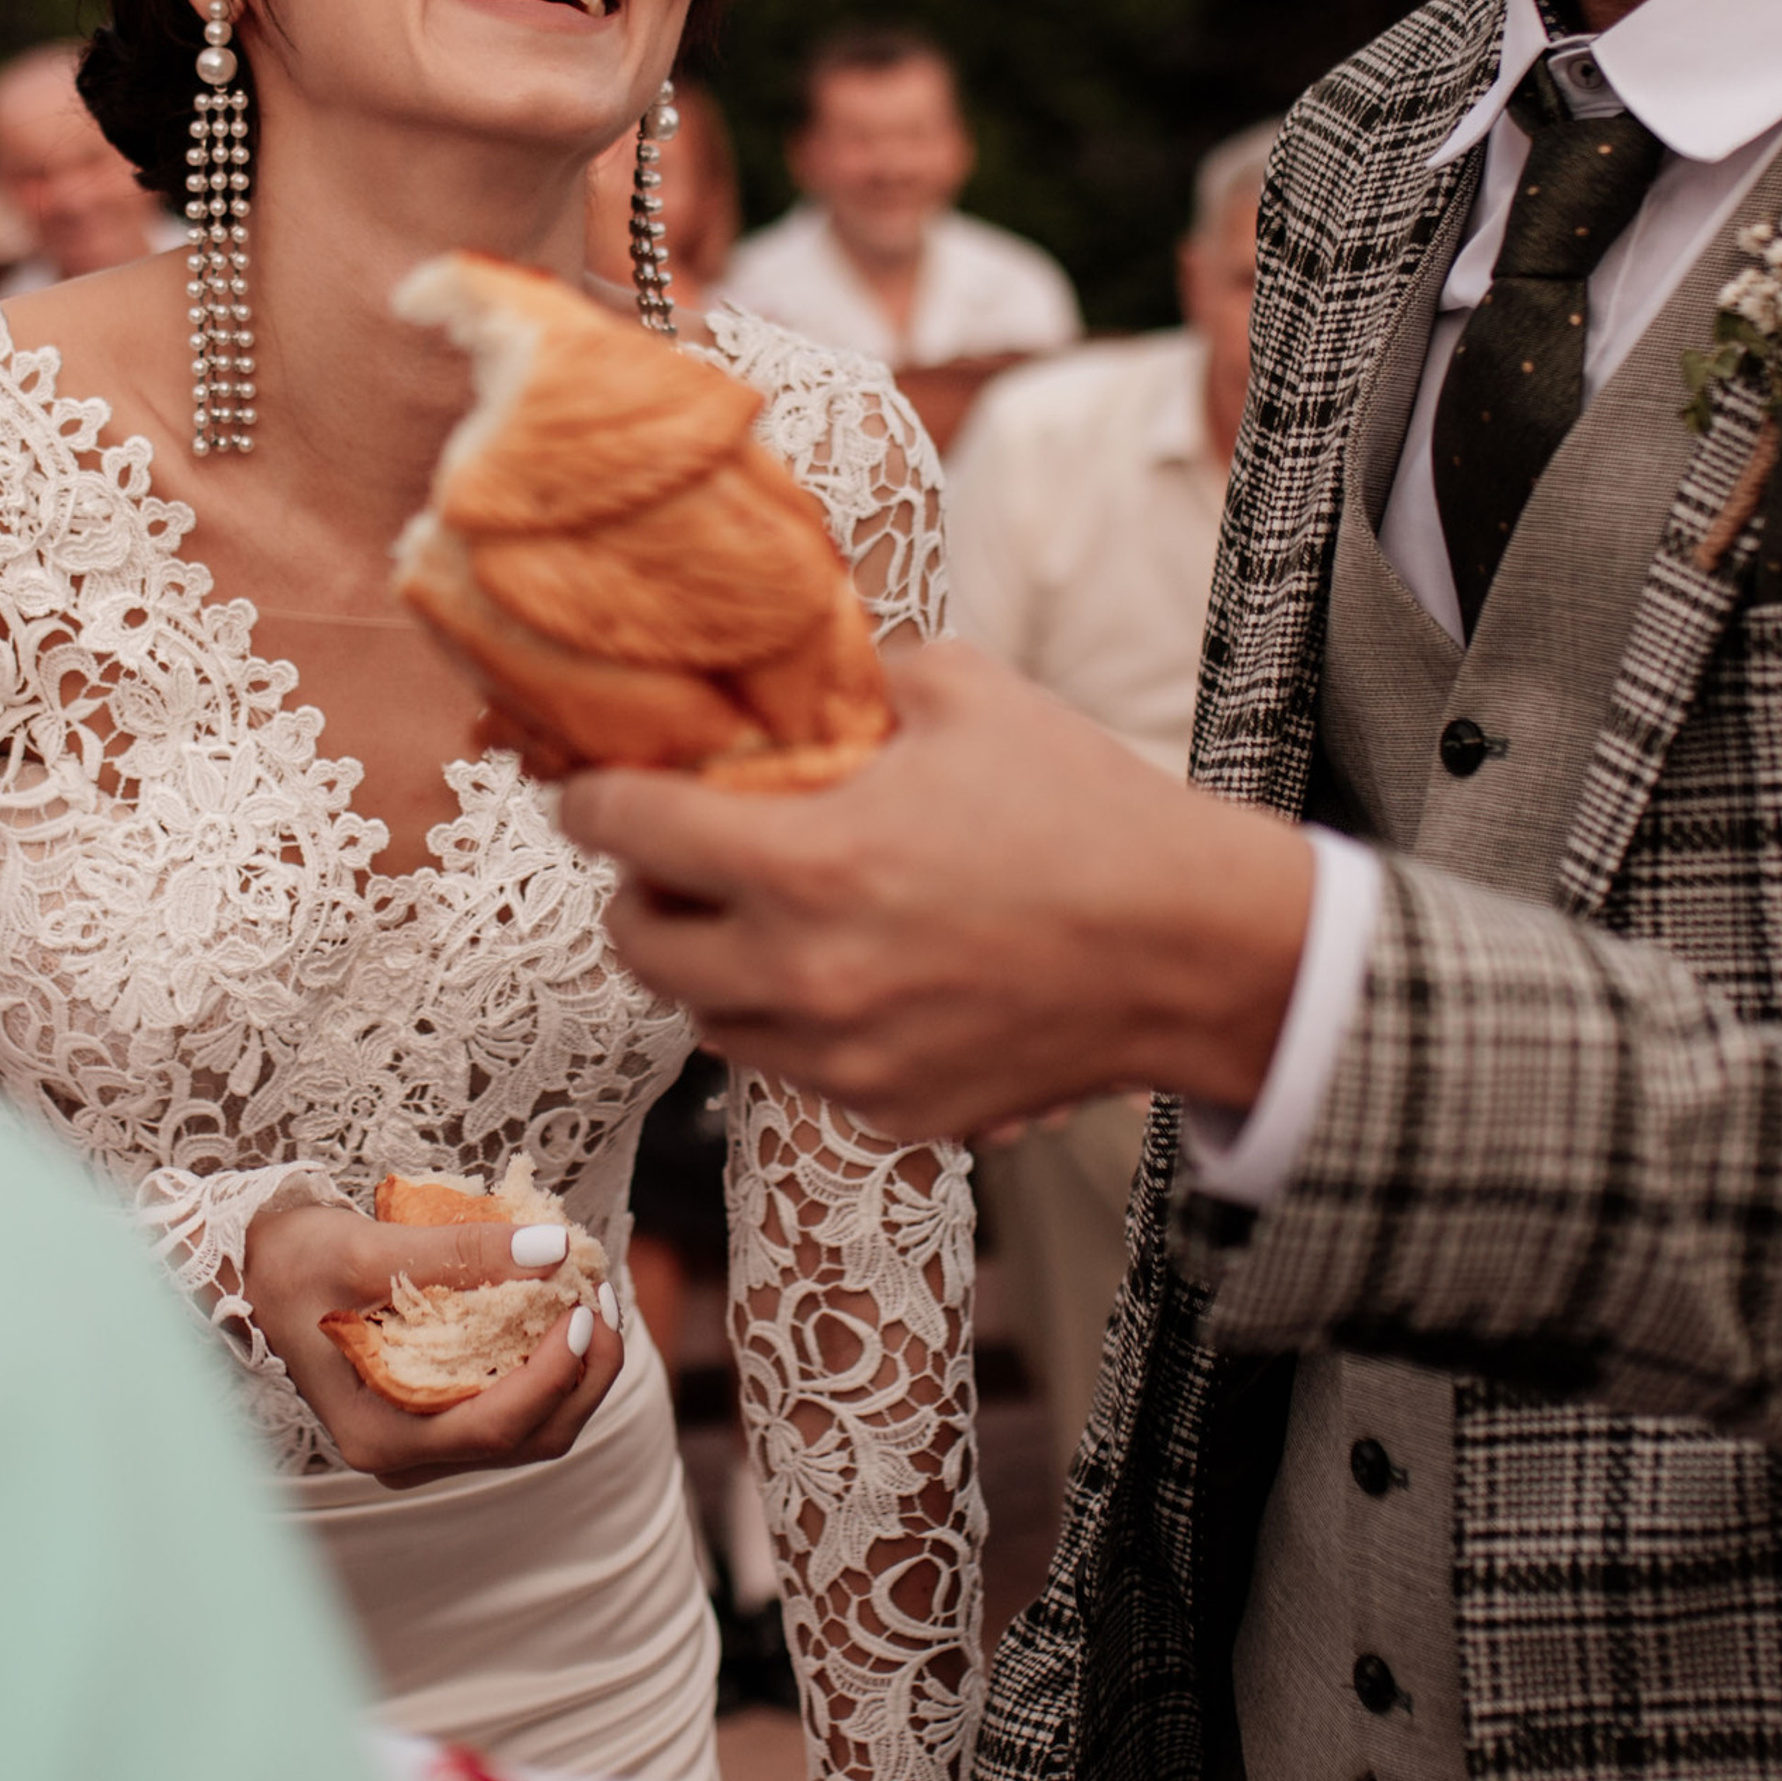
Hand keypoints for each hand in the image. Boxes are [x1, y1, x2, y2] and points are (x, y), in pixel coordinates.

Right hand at [245, 1201, 625, 1485]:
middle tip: (598, 1292)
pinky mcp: (437, 1414)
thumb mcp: (364, 1248)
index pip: (495, 1427)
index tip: (582, 1307)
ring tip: (588, 1294)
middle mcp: (406, 1455)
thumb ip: (458, 1252)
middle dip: (583, 1371)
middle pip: (530, 1438)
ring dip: (576, 1368)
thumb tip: (554, 1249)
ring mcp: (425, 1441)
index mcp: (380, 1435)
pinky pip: (515, 1404)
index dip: (554, 1373)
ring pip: (533, 1428)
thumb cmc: (291, 1261)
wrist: (250, 1268)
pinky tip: (558, 1308)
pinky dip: (549, 1363)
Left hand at [560, 642, 1312, 1143]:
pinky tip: (846, 969)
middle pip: (640, 948)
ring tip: (760, 916)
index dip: (592, 800)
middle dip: (637, 894)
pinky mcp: (889, 1114)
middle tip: (669, 859)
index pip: (630, 834)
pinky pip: (791, 1068)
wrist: (1196, 949)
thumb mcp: (961, 694)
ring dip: (711, 966)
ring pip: (707, 1020)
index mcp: (810, 865)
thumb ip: (849, 677)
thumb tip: (777, 666)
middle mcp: (807, 977)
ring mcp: (845, 1061)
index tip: (585, 787)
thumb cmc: (1086, 809)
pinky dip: (792, 1020)